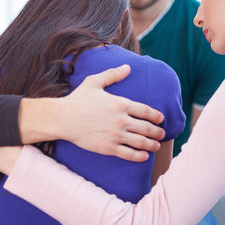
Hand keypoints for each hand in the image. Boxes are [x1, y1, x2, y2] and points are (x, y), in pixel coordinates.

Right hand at [19, 65, 164, 161]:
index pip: (146, 111)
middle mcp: (121, 120)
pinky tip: (144, 156)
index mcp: (121, 104)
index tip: (161, 119)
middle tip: (162, 134)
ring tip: (156, 146)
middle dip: (157, 132)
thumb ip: (112, 74)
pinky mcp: (108, 148)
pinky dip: (140, 156)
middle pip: (147, 128)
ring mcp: (116, 136)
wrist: (63, 119)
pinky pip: (129, 154)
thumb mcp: (94, 82)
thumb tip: (127, 67)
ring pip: (141, 142)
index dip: (156, 116)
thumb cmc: (78, 99)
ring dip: (152, 145)